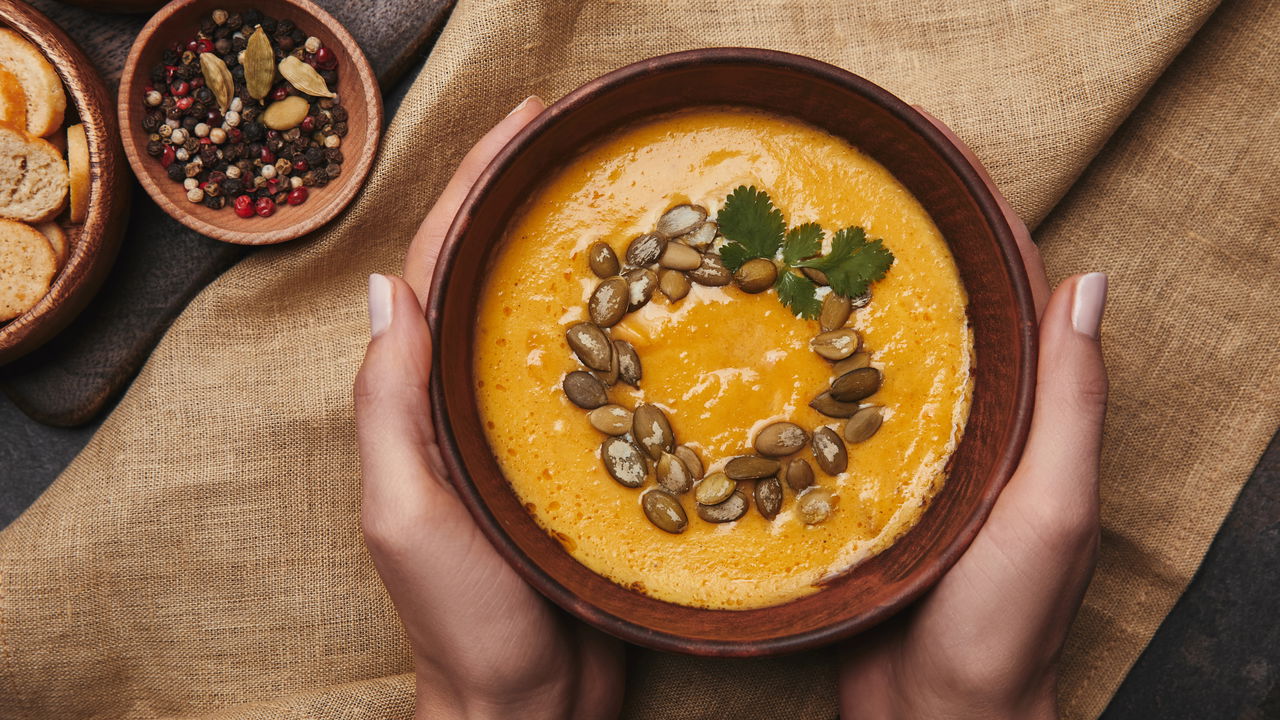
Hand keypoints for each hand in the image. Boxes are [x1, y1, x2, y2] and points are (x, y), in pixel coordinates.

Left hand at [354, 96, 623, 719]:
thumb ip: (387, 408)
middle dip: (525, 202)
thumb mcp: (406, 513)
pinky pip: (597, 376)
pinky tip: (659, 303)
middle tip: (578, 144)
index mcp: (417, 402)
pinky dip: (619, 328)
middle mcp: (465, 403)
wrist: (525, 707)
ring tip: (622, 199)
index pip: (438, 268)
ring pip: (545, 320)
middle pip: (491, 278)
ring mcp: (523, 430)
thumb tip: (386, 288)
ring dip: (574, 254)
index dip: (473, 188)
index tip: (524, 126)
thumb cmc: (461, 623)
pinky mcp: (576, 460)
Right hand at [838, 111, 1107, 718]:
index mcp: (1026, 416)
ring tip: (785, 243)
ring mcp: (905, 455)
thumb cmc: (1004, 620)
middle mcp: (968, 424)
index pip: (1011, 295)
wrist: (932, 715)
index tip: (932, 157)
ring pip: (873, 359)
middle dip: (894, 249)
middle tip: (835, 189)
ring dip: (839, 303)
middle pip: (935, 316)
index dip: (980, 223)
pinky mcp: (850, 487)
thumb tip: (1089, 282)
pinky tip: (757, 347)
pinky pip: (826, 416)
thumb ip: (1072, 405)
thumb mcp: (1053, 508)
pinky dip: (801, 374)